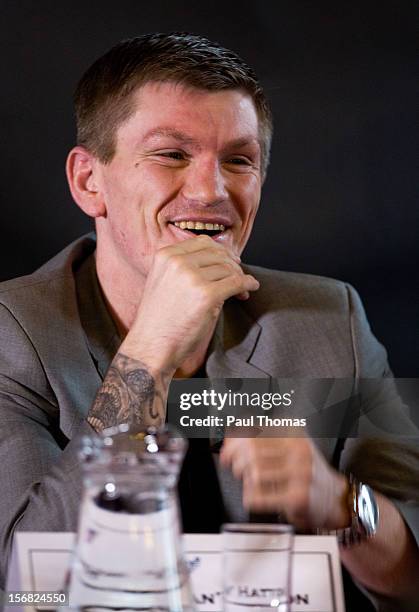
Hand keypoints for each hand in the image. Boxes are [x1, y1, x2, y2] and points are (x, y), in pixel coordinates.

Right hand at [122, 235, 258, 373]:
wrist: (151, 347)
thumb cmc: (159, 320)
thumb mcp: (163, 282)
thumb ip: (184, 267)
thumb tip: (219, 260)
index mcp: (166, 255)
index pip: (202, 242)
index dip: (220, 251)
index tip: (230, 261)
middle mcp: (178, 262)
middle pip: (218, 254)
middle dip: (232, 265)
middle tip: (239, 277)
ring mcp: (192, 277)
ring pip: (228, 269)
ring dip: (240, 278)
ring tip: (241, 292)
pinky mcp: (207, 295)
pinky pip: (237, 283)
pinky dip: (248, 284)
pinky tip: (250, 289)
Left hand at [220, 436, 349, 529]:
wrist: (336, 498)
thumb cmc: (306, 472)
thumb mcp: (289, 447)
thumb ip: (261, 441)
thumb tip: (229, 441)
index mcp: (294, 432)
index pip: (255, 430)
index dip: (234, 442)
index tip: (227, 451)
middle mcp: (299, 449)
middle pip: (252, 451)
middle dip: (236, 462)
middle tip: (235, 469)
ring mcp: (300, 472)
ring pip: (254, 473)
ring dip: (245, 481)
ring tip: (250, 484)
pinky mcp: (298, 496)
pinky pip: (260, 496)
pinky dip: (250, 498)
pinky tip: (254, 498)